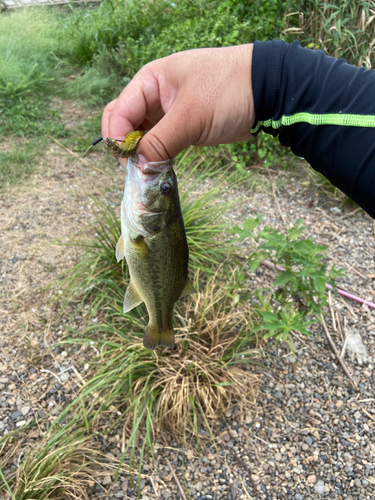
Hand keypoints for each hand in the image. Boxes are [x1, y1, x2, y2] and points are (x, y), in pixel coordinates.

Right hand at [102, 44, 254, 163]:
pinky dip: (157, 156)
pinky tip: (160, 170)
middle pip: (125, 123)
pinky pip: (160, 143)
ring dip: (141, 154)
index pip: (120, 111)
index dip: (118, 138)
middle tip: (134, 169)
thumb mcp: (191, 116)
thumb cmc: (227, 91)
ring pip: (142, 136)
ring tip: (148, 173)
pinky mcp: (182, 127)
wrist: (266, 92)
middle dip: (125, 146)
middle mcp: (155, 95)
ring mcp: (168, 112)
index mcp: (150, 81)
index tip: (128, 163)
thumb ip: (160, 142)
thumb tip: (137, 167)